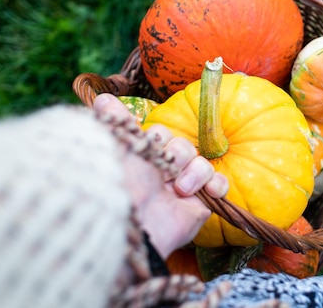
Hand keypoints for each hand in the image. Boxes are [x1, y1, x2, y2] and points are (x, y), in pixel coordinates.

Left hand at [93, 93, 228, 257]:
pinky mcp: (200, 204)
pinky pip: (219, 184)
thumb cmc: (119, 184)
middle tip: (167, 169)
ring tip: (181, 189)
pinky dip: (218, 184)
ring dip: (195, 171)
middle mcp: (162, 170)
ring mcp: (182, 187)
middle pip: (185, 145)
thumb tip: (103, 98)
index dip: (160, 137)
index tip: (152, 144)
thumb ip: (114, 123)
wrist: (134, 224)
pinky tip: (211, 191)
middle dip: (179, 153)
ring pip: (203, 163)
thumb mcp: (113, 148)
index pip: (160, 133)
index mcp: (142, 157)